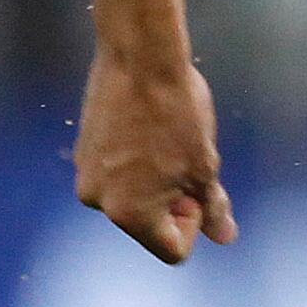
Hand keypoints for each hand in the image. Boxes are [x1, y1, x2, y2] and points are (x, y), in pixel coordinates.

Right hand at [74, 47, 237, 263]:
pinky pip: (117, 172)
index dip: (195, 221)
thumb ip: (212, 206)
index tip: (196, 184)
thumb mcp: (204, 164)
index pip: (173, 249)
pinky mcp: (81, 150)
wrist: (139, 57)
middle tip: (184, 154)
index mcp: (129, 214)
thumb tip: (224, 237)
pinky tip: (147, 126)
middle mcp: (99, 202)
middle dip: (174, 197)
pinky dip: (136, 160)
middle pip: (150, 222)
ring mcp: (85, 175)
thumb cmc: (177, 111)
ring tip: (165, 136)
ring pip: (134, 195)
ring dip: (156, 177)